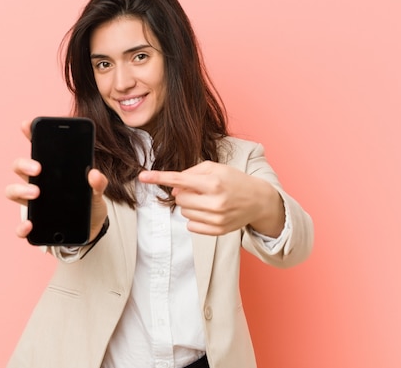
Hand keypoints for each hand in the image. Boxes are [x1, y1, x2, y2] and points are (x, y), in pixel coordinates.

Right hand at [4, 120, 108, 240]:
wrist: (91, 227)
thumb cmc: (89, 203)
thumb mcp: (97, 191)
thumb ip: (98, 182)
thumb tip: (94, 174)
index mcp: (51, 170)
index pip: (37, 148)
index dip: (30, 134)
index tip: (27, 125)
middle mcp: (37, 183)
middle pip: (19, 167)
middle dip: (24, 165)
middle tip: (38, 169)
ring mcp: (33, 203)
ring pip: (12, 192)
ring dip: (20, 190)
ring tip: (37, 193)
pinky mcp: (35, 224)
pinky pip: (21, 226)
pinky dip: (21, 227)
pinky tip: (30, 225)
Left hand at [138, 161, 284, 236]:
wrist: (258, 200)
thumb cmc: (233, 180)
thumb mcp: (216, 168)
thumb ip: (192, 174)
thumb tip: (174, 190)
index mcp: (214, 182)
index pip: (180, 180)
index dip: (159, 178)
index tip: (142, 177)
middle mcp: (215, 202)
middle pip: (180, 199)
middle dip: (184, 194)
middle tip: (199, 191)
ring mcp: (217, 218)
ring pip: (184, 213)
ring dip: (190, 206)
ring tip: (207, 201)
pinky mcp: (218, 231)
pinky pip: (191, 226)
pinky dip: (195, 218)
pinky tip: (209, 212)